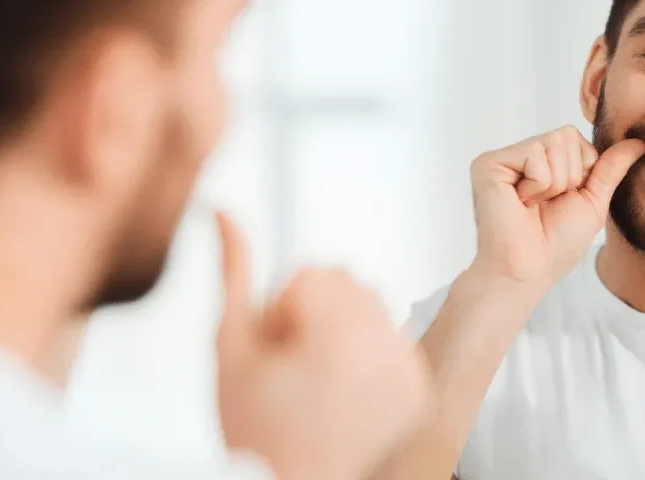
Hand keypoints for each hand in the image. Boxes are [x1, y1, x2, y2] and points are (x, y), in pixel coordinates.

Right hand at [213, 213, 430, 479]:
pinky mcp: (419, 391)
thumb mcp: (230, 347)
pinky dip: (371, 353)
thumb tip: (225, 213)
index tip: (276, 349)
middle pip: (348, 282)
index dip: (282, 309)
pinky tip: (343, 391)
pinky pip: (395, 338)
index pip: (313, 274)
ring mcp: (408, 371)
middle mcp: (385, 349)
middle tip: (293, 364)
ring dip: (344, 327)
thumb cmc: (255, 431)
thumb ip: (233, 273)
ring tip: (317, 379)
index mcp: (341, 336)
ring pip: (373, 305)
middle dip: (316, 311)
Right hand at [468, 125, 644, 287]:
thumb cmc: (556, 244)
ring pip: (553, 143)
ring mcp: (503, 158)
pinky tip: (520, 203)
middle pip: (567, 135)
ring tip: (532, 205)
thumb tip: (640, 141)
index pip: (576, 138)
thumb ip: (612, 167)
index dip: (582, 172)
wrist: (530, 270)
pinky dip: (538, 185)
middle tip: (545, 205)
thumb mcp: (593, 200)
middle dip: (569, 177)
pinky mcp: (488, 164)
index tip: (562, 201)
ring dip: (555, 183)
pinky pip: (534, 153)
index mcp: (541, 161)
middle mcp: (519, 155)